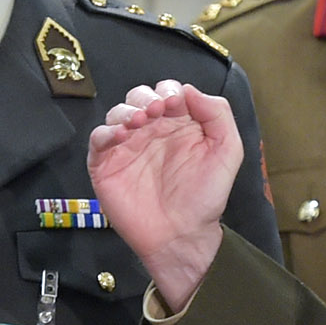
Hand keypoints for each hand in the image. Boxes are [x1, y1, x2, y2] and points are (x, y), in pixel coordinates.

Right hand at [87, 81, 239, 307]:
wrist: (181, 235)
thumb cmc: (204, 197)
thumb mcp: (227, 151)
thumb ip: (218, 114)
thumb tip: (189, 89)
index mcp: (178, 125)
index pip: (167, 92)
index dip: (169, 90)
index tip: (175, 102)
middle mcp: (151, 132)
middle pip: (139, 97)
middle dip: (145, 97)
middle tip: (156, 111)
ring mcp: (127, 147)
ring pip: (117, 113)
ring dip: (126, 110)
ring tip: (139, 122)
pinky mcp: (106, 165)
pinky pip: (97, 139)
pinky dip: (105, 131)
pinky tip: (120, 136)